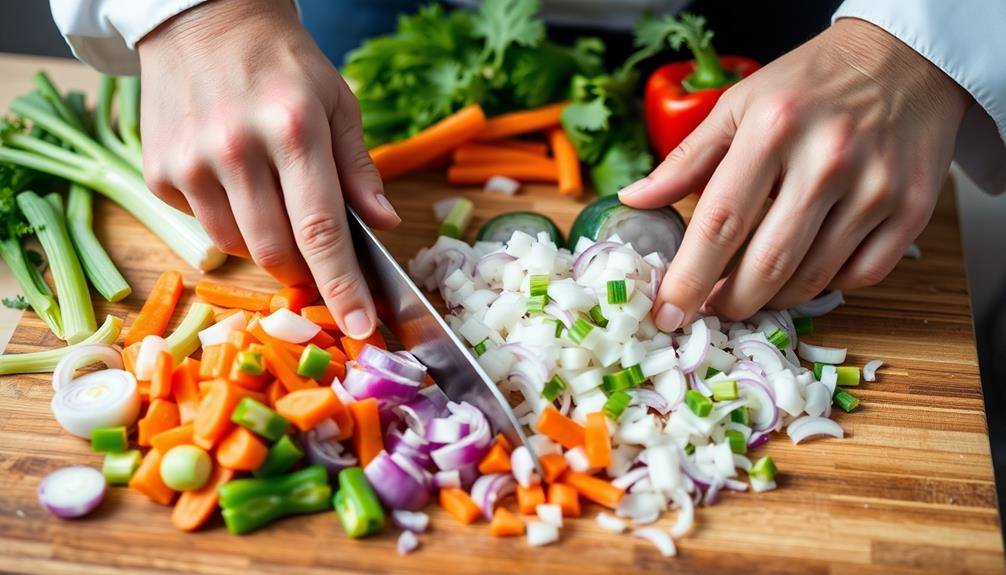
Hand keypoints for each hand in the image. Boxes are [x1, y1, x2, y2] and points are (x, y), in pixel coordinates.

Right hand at [138, 0, 398, 337]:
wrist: (203, 18)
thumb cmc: (284, 64)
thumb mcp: (337, 102)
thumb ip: (358, 169)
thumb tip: (383, 224)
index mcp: (293, 129)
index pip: (320, 228)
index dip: (341, 286)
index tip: (360, 328)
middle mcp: (235, 148)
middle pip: (275, 251)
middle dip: (304, 270)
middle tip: (318, 257)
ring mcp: (189, 162)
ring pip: (237, 246)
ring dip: (266, 243)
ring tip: (275, 200)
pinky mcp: (157, 171)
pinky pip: (203, 224)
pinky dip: (229, 219)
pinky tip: (235, 179)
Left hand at [620, 18, 970, 329]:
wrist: (902, 61)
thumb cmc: (809, 86)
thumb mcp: (738, 105)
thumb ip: (687, 159)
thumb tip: (634, 200)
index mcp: (772, 130)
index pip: (719, 222)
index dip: (689, 278)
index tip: (668, 312)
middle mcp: (826, 160)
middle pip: (767, 262)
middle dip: (731, 303)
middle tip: (712, 309)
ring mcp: (875, 188)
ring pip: (813, 277)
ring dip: (774, 299)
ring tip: (752, 291)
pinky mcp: (912, 209)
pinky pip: (861, 276)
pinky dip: (827, 287)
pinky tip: (806, 271)